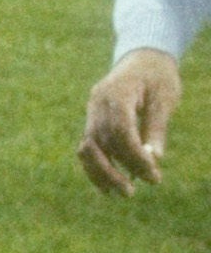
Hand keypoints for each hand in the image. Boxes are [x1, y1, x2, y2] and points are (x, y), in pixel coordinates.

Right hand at [78, 48, 181, 194]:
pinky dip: (96, 167)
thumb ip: (156, 127)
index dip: (134, 156)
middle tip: (134, 192)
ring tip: (120, 193)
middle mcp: (97, 103)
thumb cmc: (158, 78)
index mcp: (116, 92)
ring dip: (101, 174)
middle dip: (118, 170)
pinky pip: (88, 148)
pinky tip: (108, 186)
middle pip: (101, 142)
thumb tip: (154, 158)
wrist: (143, 58)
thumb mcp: (165, 99)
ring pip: (87, 148)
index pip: (120, 131)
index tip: (152, 175)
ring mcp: (90, 112)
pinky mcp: (91, 121)